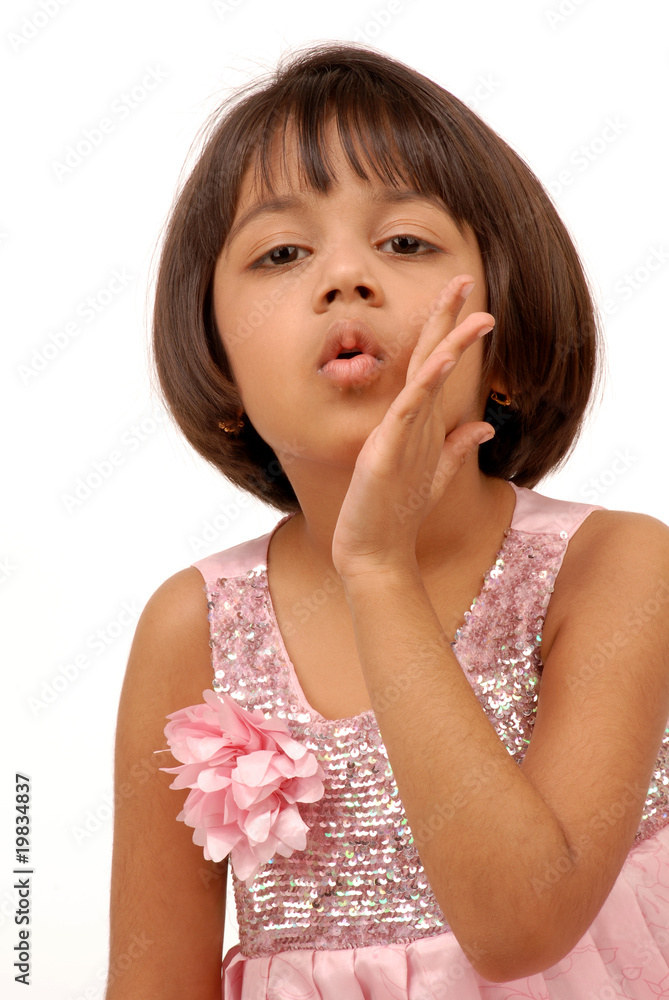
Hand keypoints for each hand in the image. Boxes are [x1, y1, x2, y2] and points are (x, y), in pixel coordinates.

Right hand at [331, 274, 495, 580]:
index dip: (452, 334)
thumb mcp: (436, 476)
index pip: (436, 369)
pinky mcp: (386, 452)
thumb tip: (484, 423)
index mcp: (419, 425)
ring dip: (444, 336)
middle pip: (428, 358)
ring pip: (422, 375)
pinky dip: (426, 383)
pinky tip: (442, 357)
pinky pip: (410, 410)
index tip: (472, 303)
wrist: (373, 554)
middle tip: (461, 278)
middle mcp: (407, 421)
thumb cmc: (396, 516)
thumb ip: (457, 447)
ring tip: (462, 302)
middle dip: (445, 317)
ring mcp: (395, 434)